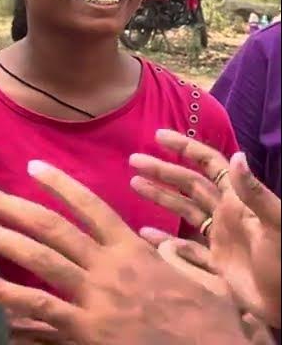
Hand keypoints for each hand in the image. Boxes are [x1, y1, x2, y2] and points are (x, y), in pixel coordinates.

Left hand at [0, 160, 246, 344]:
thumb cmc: (208, 323)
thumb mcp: (192, 278)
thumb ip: (165, 258)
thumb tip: (158, 246)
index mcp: (134, 250)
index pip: (91, 207)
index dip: (60, 185)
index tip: (32, 167)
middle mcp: (110, 267)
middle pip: (50, 226)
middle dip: (8, 205)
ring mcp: (96, 297)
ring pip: (38, 256)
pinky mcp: (87, 328)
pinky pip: (37, 304)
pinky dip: (3, 291)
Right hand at [131, 132, 280, 328]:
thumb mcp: (275, 224)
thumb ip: (254, 193)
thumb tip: (236, 155)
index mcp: (239, 202)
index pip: (211, 166)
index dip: (186, 148)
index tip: (159, 136)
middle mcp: (227, 215)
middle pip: (190, 185)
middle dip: (163, 171)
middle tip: (134, 160)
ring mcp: (220, 239)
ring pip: (184, 211)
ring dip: (160, 196)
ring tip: (134, 184)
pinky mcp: (215, 264)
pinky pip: (184, 248)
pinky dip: (163, 241)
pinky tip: (144, 233)